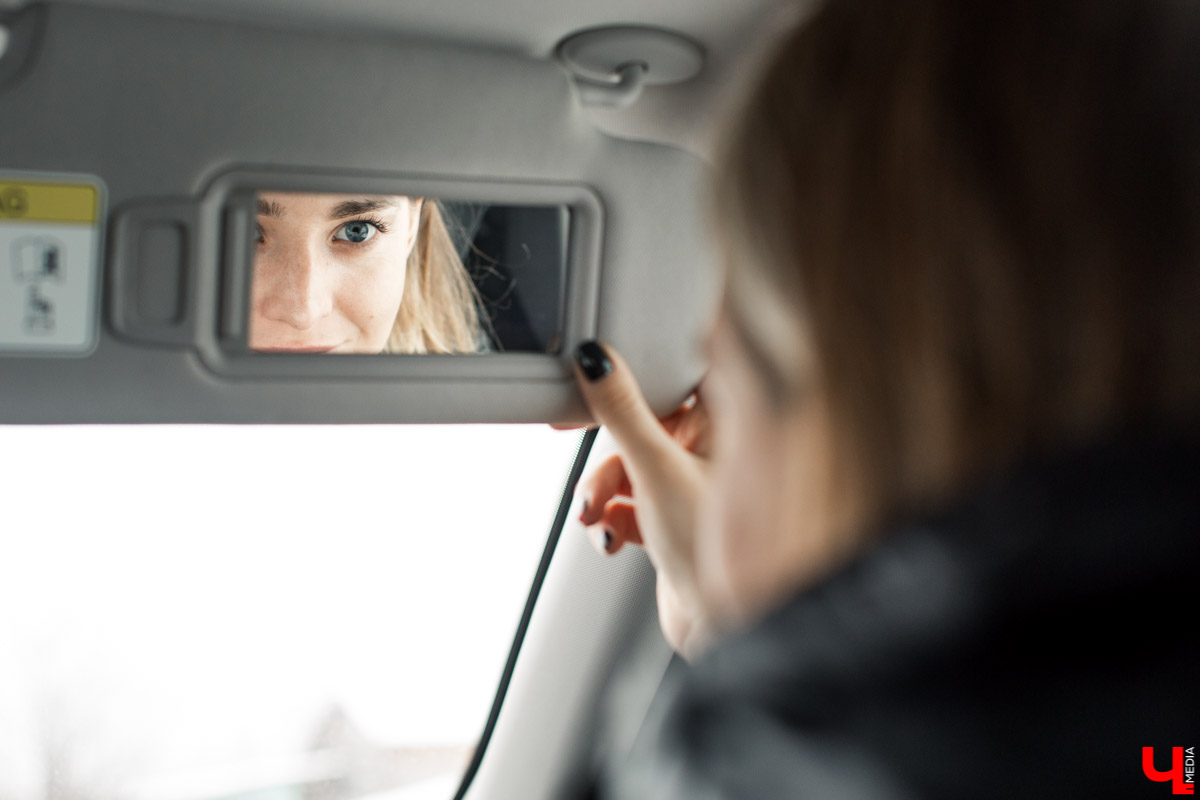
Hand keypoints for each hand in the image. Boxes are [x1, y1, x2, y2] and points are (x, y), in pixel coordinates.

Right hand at [570, 341, 713, 657]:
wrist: (726, 629)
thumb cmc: (717, 552)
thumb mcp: (657, 471)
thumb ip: (623, 413)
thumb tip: (597, 363)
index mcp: (726, 422)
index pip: (670, 378)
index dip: (627, 376)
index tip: (583, 382)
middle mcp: (714, 450)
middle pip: (641, 426)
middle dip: (607, 454)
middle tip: (576, 454)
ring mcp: (694, 487)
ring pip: (631, 468)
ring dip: (603, 492)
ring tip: (594, 516)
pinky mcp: (677, 521)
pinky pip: (632, 504)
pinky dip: (614, 518)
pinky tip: (612, 537)